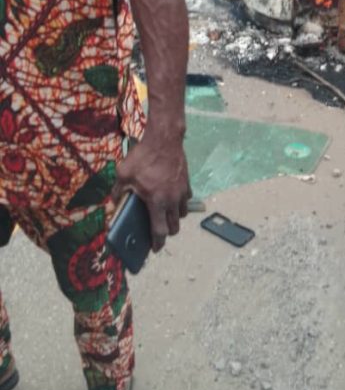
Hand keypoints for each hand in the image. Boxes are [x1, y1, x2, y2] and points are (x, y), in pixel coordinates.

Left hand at [112, 132, 190, 251]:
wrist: (164, 139)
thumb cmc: (143, 157)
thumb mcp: (123, 174)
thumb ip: (118, 191)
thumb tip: (113, 202)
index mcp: (157, 202)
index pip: (160, 231)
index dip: (157, 243)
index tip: (154, 249)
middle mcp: (173, 200)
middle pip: (174, 226)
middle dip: (167, 232)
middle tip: (159, 230)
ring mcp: (182, 192)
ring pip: (182, 213)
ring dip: (175, 217)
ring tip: (166, 213)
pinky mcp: (187, 182)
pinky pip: (186, 198)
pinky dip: (180, 202)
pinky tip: (172, 196)